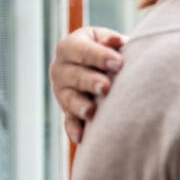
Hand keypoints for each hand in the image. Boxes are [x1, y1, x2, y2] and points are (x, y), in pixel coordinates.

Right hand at [49, 27, 125, 142]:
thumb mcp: (108, 40)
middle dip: (90, 81)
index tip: (119, 63)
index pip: (81, 50)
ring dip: (80, 106)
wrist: (103, 67)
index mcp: (70, 46)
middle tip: (106, 87)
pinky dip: (74, 129)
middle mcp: (61, 68)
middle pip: (73, 75)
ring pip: (68, 99)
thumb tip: (117, 41)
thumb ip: (111, 41)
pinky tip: (81, 138)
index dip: (99, 56)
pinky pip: (69, 121)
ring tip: (91, 112)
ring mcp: (62, 91)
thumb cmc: (109, 49)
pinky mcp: (67, 110)